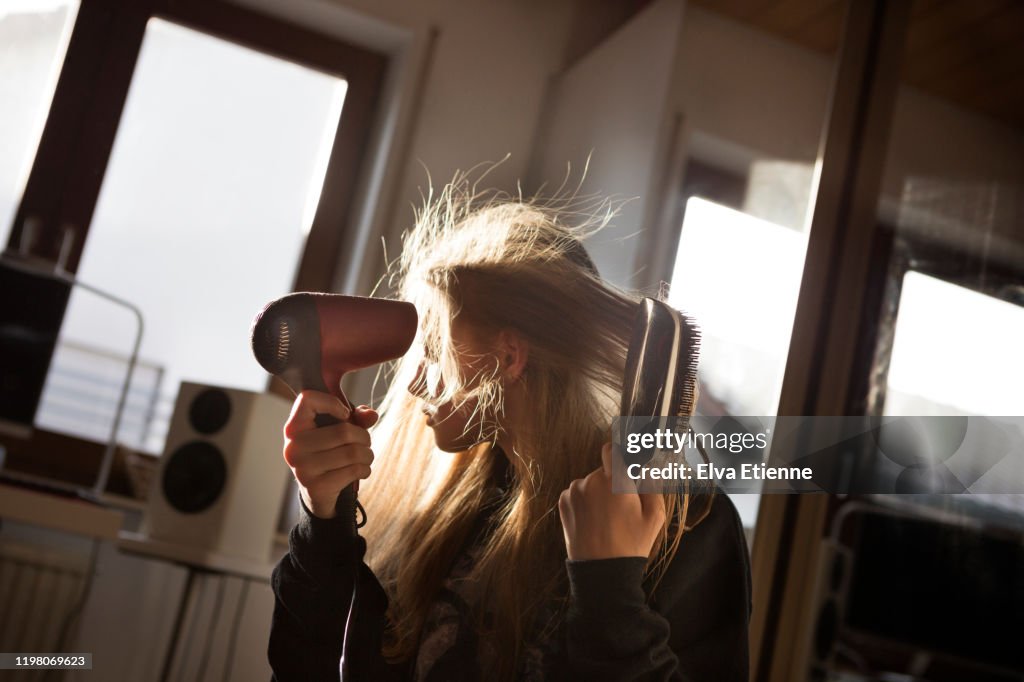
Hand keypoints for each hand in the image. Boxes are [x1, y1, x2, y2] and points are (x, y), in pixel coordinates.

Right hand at [282, 390, 378, 518]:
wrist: (317, 492)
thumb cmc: (329, 452)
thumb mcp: (339, 430)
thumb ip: (357, 417)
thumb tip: (372, 415)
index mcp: (294, 427)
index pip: (308, 399)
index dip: (332, 402)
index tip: (344, 415)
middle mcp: (293, 447)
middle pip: (344, 431)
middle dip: (364, 437)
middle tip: (365, 442)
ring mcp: (303, 468)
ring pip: (352, 453)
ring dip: (367, 454)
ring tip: (366, 456)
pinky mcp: (316, 487)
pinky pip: (353, 471)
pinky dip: (365, 469)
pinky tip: (362, 470)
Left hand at [558, 443, 665, 560]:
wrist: (601, 571)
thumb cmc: (631, 544)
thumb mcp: (654, 517)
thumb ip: (652, 484)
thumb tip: (645, 467)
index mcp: (615, 481)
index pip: (613, 450)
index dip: (619, 455)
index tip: (625, 466)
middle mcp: (591, 480)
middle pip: (604, 471)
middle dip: (612, 483)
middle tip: (621, 507)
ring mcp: (574, 491)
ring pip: (590, 482)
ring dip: (597, 493)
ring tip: (606, 519)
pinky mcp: (563, 502)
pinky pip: (577, 493)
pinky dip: (584, 502)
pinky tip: (593, 521)